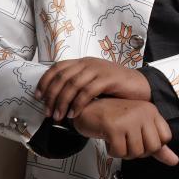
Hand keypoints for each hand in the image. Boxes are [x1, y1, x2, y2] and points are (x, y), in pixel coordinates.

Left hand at [34, 60, 151, 121]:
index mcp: (82, 62)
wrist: (140, 85)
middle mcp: (88, 63)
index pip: (57, 68)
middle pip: (62, 78)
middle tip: (48, 112)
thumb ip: (78, 84)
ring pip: (72, 85)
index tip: (38, 96)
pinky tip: (75, 114)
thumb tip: (57, 98)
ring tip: (59, 117)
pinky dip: (78, 104)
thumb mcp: (94, 81)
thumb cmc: (116, 86)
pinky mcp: (108, 79)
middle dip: (52, 97)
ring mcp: (98, 70)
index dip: (45, 81)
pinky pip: (87, 92)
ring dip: (63, 103)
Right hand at [70, 98, 178, 165]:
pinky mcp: (114, 127)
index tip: (140, 139)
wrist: (87, 111)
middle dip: (139, 151)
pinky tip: (109, 142)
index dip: (152, 145)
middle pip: (152, 147)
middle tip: (127, 142)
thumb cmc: (112, 119)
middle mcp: (142, 112)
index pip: (165, 138)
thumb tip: (174, 161)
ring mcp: (129, 119)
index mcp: (151, 111)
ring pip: (136, 152)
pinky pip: (120, 152)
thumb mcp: (138, 129)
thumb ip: (157, 147)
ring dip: (124, 152)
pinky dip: (113, 152)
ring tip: (117, 141)